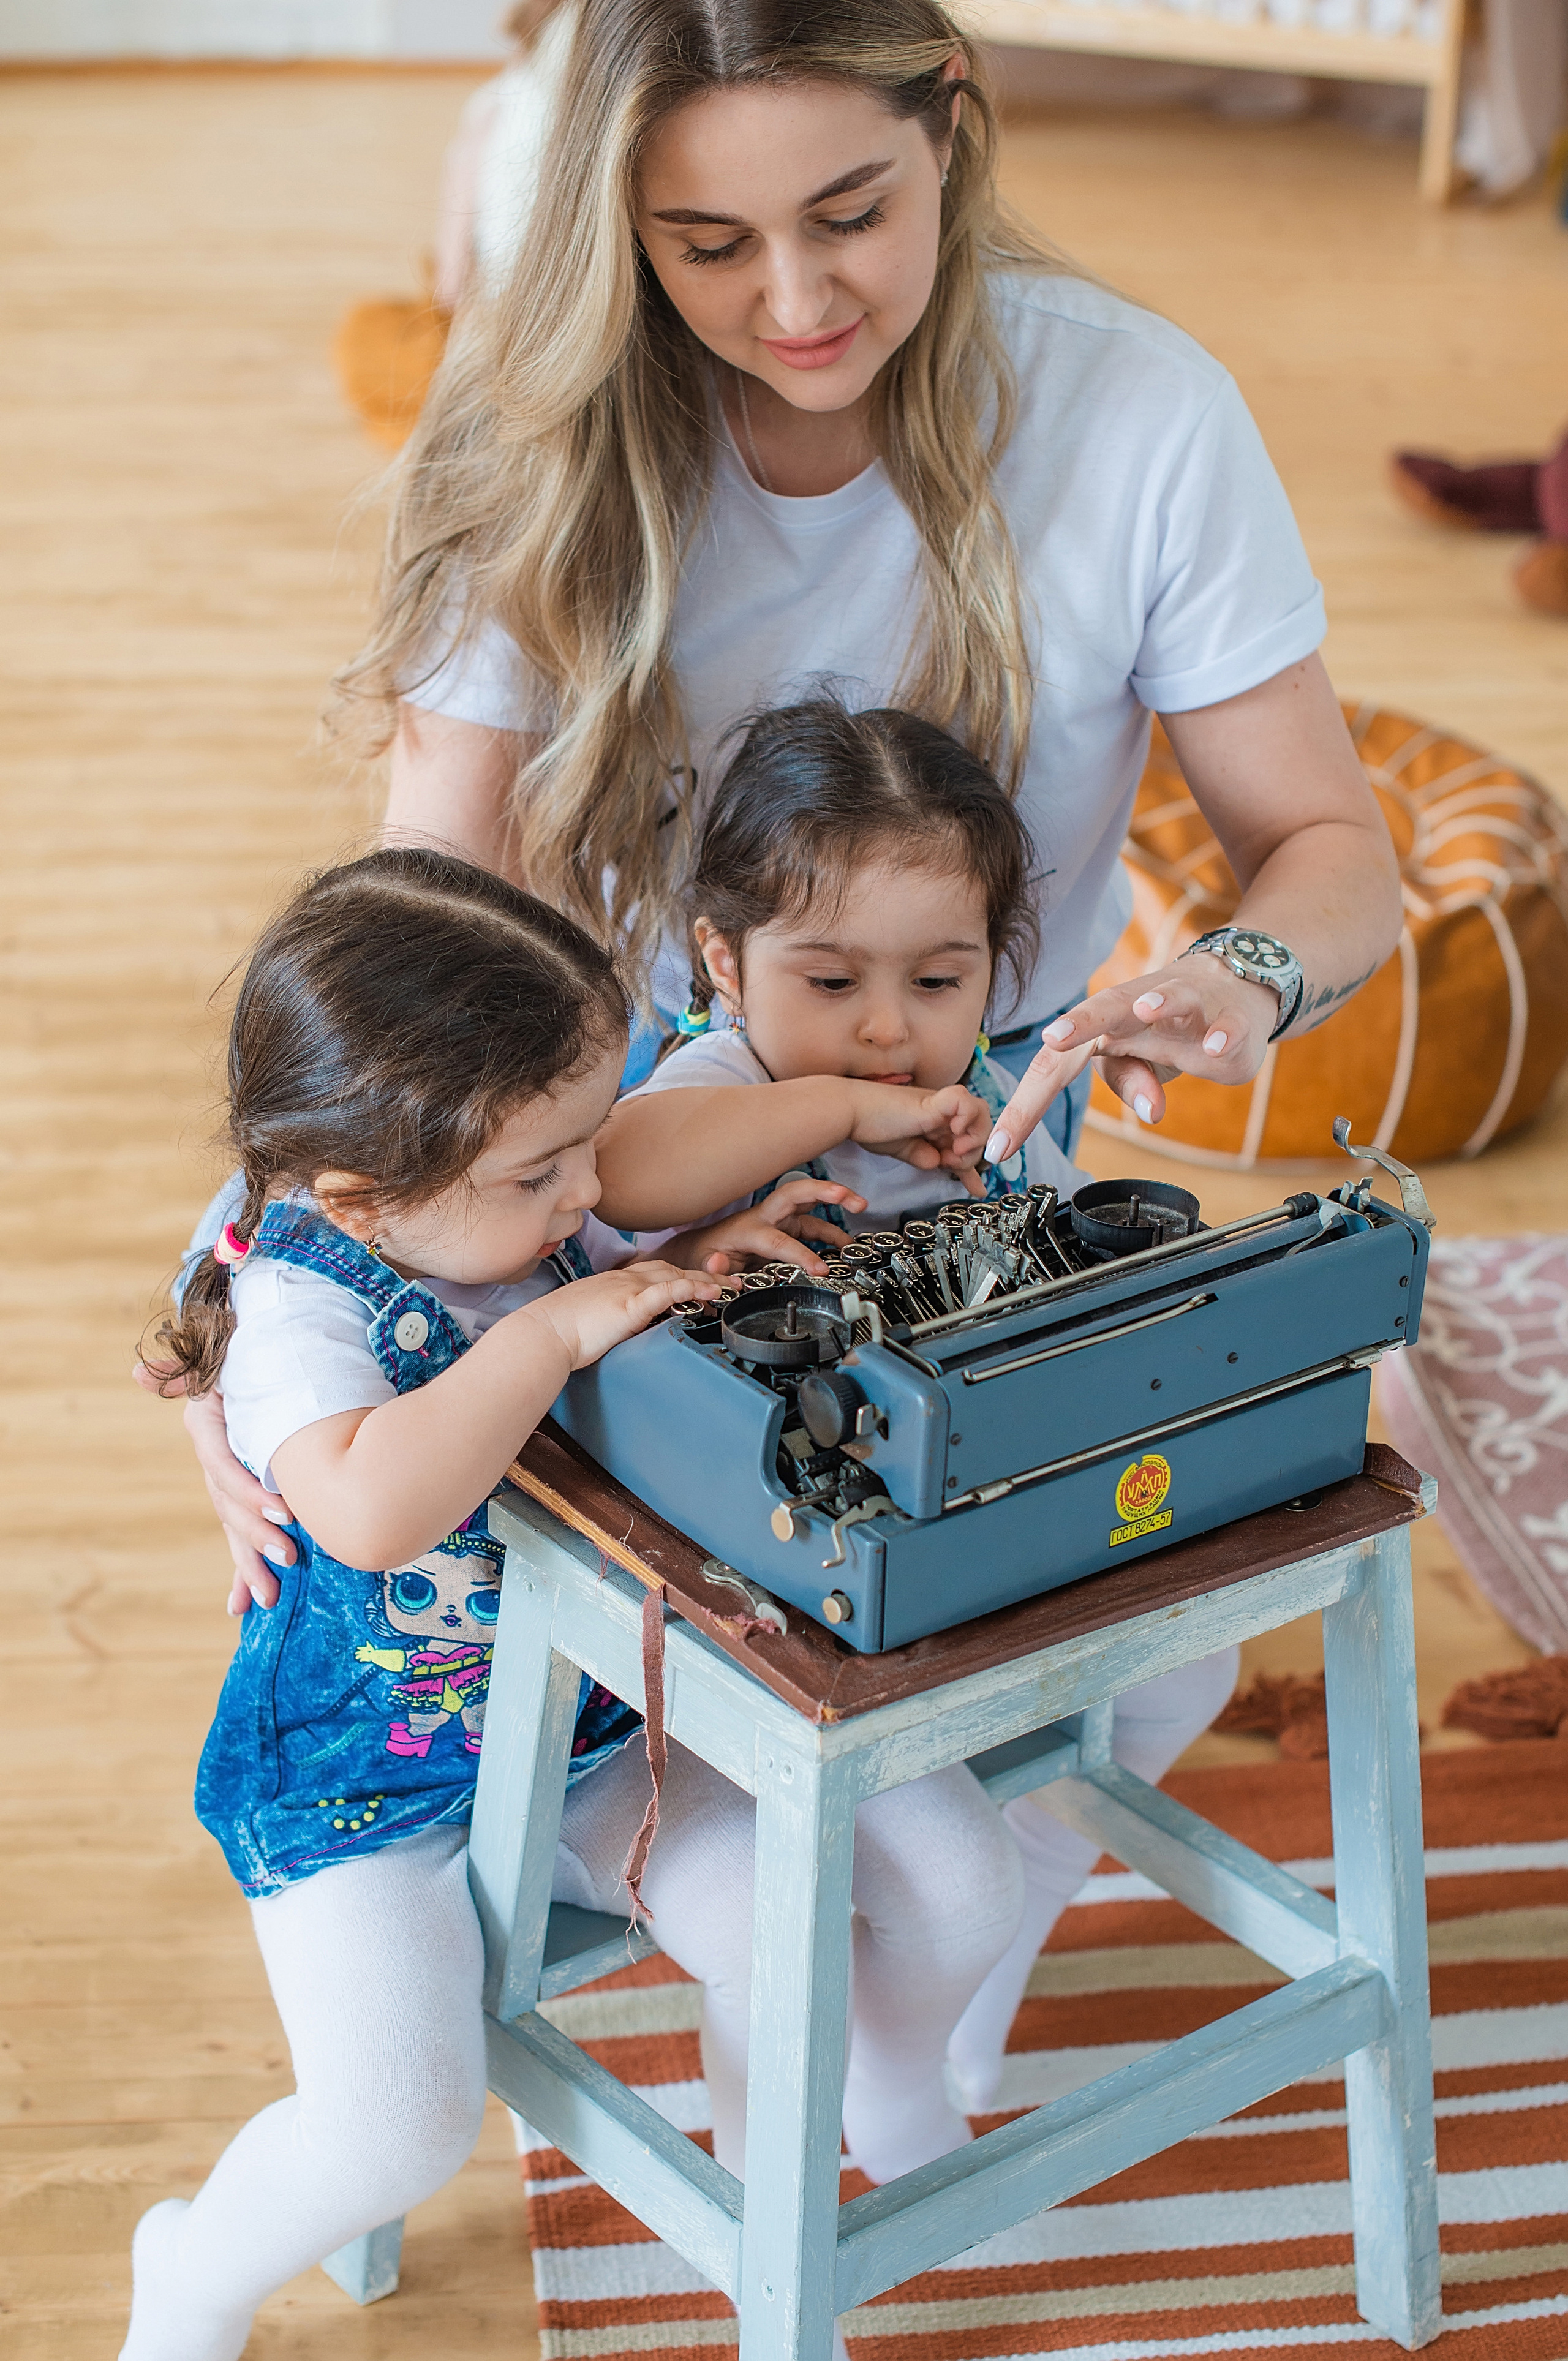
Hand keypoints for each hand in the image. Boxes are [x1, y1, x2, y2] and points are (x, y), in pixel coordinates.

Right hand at [134, 1358, 294, 1614]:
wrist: (256, 1364)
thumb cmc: (243, 1358)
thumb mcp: (218, 1358)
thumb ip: (185, 1368)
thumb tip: (138, 1373)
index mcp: (207, 1430)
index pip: (224, 1468)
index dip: (250, 1491)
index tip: (286, 1511)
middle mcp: (214, 1463)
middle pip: (229, 1508)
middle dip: (257, 1537)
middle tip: (290, 1556)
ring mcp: (226, 1485)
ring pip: (234, 1531)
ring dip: (248, 1565)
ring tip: (270, 1597)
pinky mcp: (241, 1500)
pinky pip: (238, 1538)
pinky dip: (239, 1573)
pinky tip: (241, 1606)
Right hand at [523, 1261, 720, 1370]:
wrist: (541, 1334)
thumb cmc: (558, 1332)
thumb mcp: (592, 1318)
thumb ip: (614, 1318)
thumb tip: (624, 1329)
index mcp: (615, 1282)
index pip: (658, 1271)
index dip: (684, 1275)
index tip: (705, 1281)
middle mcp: (624, 1280)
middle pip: (673, 1269)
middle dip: (704, 1275)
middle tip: (732, 1281)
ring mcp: (626, 1290)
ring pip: (675, 1277)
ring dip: (705, 1280)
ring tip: (729, 1287)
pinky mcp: (627, 1306)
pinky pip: (664, 1291)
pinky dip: (689, 1289)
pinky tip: (707, 1292)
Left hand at [667, 1176, 868, 1277]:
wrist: (703, 1248)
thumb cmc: (706, 1255)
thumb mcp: (705, 1266)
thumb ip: (713, 1268)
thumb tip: (717, 1267)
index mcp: (748, 1230)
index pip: (778, 1241)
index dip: (800, 1255)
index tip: (820, 1270)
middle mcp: (765, 1218)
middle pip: (795, 1193)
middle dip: (823, 1191)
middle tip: (849, 1196)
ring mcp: (778, 1219)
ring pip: (809, 1204)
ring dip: (835, 1202)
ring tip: (861, 1207)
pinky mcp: (786, 1226)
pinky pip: (814, 1223)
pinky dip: (832, 1230)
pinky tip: (846, 1243)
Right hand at [845, 1082, 990, 1194]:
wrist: (851, 1114)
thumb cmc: (870, 1127)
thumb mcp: (904, 1150)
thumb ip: (923, 1157)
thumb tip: (937, 1164)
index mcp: (935, 1121)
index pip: (966, 1142)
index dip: (973, 1167)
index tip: (977, 1189)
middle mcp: (942, 1111)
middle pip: (981, 1128)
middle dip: (973, 1154)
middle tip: (950, 1164)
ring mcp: (940, 1103)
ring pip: (981, 1113)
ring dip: (974, 1138)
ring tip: (954, 1151)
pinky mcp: (935, 1099)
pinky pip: (966, 1102)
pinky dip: (967, 1119)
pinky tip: (953, 1133)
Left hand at [982, 957, 1277, 1164]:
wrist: (1233, 988)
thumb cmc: (1169, 1030)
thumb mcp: (1139, 1062)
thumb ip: (1131, 1082)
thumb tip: (1149, 1110)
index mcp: (1101, 1026)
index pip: (1055, 1064)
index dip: (1025, 1106)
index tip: (999, 1149)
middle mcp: (1137, 1008)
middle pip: (1104, 1008)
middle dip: (1080, 1022)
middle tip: (1055, 1036)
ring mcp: (1183, 1005)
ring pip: (1168, 998)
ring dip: (1159, 1003)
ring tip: (1147, 1010)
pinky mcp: (1226, 1015)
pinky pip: (1224, 1024)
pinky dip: (1222, 1033)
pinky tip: (1215, 1045)